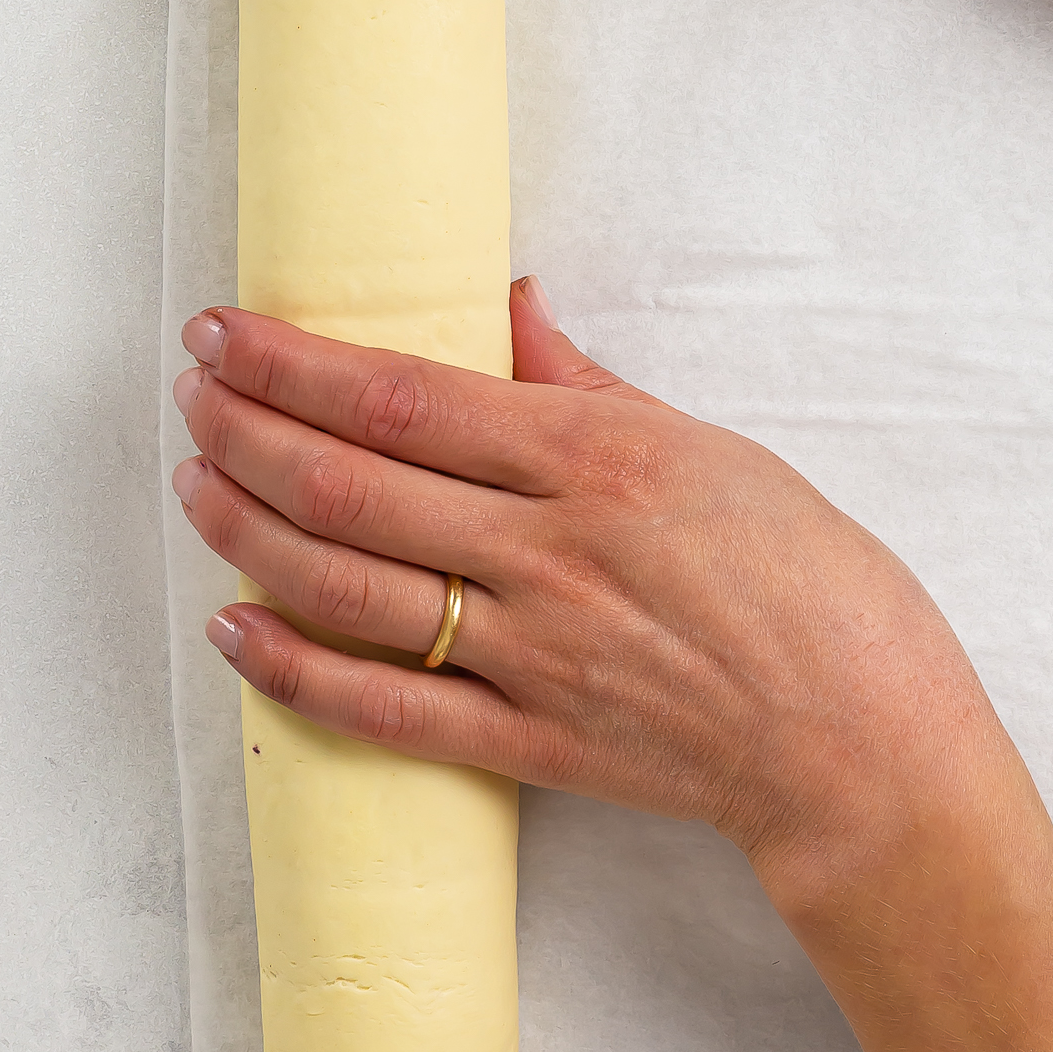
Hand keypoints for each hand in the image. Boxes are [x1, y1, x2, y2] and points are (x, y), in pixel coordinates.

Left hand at [170, 275, 1052, 1051]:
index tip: (225, 328)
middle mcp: (547, 554)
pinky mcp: (526, 743)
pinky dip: (295, 669)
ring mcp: (530, 655)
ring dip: (249, 532)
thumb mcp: (713, 448)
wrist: (864, 743)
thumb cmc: (814, 582)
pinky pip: (383, 710)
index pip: (405, 399)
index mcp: (596, 462)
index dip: (295, 363)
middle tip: (188, 391)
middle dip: (246, 430)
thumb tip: (511, 308)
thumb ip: (591, 385)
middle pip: (351, 485)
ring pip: (347, 587)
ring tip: (194, 483)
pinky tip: (234, 629)